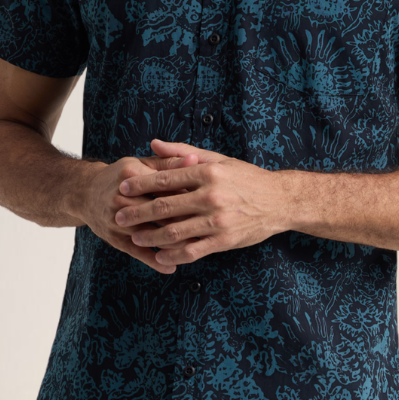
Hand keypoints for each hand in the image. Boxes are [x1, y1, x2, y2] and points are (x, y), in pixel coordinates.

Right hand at [80, 151, 200, 274]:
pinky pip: (139, 253)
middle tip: (208, 225)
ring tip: (197, 245)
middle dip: (186, 218)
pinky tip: (173, 266)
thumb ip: (168, 163)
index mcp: (132, 176)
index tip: (208, 199)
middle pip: (161, 211)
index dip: (189, 193)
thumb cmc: (121, 176)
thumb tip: (194, 159)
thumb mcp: (141, 163)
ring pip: (153, 234)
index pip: (167, 186)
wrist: (85, 193)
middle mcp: (122, 199)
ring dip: (175, 243)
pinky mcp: (115, 239)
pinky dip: (156, 261)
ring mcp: (118, 221)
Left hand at [113, 139, 291, 265]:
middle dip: (138, 213)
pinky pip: (193, 251)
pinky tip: (160, 254)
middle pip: (165, 206)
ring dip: (151, 237)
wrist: (279, 200)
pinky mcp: (225, 240)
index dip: (141, 184)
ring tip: (135, 238)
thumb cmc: (246, 177)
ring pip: (176, 232)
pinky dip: (173, 254)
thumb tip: (154, 144)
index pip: (166, 178)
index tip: (123, 188)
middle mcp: (212, 195)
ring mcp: (218, 220)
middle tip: (119, 217)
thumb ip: (184, 153)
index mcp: (208, 172)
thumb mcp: (217, 159)